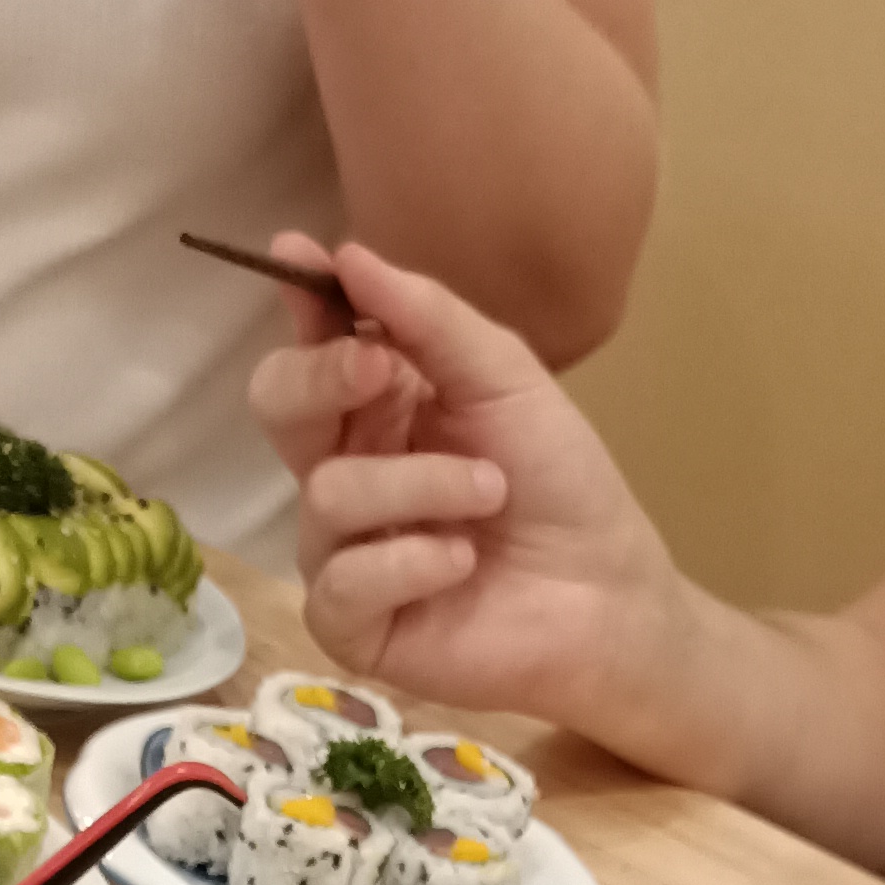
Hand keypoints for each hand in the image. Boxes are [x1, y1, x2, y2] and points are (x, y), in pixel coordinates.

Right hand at [249, 238, 688, 729]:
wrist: (606, 592)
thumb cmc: (560, 482)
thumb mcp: (504, 377)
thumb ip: (428, 317)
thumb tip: (345, 255)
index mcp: (376, 407)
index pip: (310, 347)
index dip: (299, 302)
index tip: (301, 260)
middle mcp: (347, 472)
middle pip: (278, 406)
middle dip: (322, 377)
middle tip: (383, 369)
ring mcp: (342, 552)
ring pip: (325, 495)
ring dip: (419, 485)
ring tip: (490, 493)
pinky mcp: (352, 628)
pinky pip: (341, 583)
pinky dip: (409, 562)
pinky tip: (462, 563)